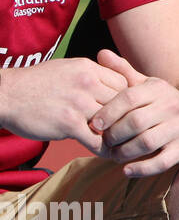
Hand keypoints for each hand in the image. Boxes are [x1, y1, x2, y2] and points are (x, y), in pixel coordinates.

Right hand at [0, 57, 127, 149]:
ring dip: (114, 134)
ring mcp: (78, 103)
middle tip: (126, 130)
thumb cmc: (36, 84)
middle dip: (122, 118)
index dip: (125, 100)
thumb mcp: (67, 68)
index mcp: (88, 68)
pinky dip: (103, 148)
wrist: (5, 95)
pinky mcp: (68, 123)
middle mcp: (87, 83)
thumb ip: (91, 75)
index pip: (124, 84)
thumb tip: (114, 84)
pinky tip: (103, 151)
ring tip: (118, 143)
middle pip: (121, 103)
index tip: (122, 111)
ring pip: (112, 122)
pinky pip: (96, 140)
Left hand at [90, 49, 178, 176]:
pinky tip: (127, 170)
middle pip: (135, 122)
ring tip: (114, 155)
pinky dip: (141, 169)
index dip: (108, 111)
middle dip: (114, 135)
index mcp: (159, 89)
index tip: (94, 123)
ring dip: (124, 152)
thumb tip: (101, 54)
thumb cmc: (166, 104)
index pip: (129, 97)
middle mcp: (172, 106)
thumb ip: (123, 72)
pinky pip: (161, 162)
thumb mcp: (148, 86)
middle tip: (104, 142)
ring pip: (146, 142)